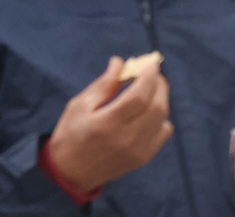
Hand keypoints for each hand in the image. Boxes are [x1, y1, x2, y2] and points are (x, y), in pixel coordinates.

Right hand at [44, 56, 172, 194]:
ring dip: (162, 99)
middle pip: (155, 107)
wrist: (72, 170)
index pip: (138, 97)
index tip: (150, 63)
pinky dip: (162, 117)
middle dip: (159, 85)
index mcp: (106, 123)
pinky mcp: (144, 158)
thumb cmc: (71, 132)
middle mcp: (127, 138)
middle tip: (153, 72)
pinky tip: (150, 111)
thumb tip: (120, 63)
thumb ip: (103, 85)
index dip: (148, 78)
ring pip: (162, 119)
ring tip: (152, 87)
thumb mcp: (79, 105)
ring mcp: (138, 151)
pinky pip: (163, 134)